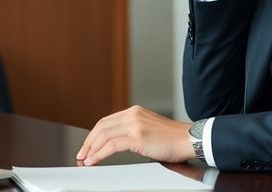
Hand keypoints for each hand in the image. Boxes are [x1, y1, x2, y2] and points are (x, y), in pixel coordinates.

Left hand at [75, 106, 194, 165]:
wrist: (189, 139)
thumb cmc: (173, 138)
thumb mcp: (149, 127)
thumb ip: (134, 129)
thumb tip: (117, 142)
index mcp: (134, 111)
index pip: (107, 121)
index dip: (94, 134)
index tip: (88, 145)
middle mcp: (133, 114)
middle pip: (101, 126)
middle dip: (88, 142)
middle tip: (82, 154)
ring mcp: (134, 124)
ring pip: (104, 135)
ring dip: (91, 149)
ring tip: (85, 159)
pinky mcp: (137, 137)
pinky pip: (111, 145)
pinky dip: (99, 154)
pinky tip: (94, 160)